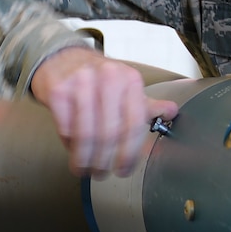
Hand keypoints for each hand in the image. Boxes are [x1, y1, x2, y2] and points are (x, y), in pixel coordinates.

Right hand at [31, 45, 177, 177]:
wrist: (63, 58)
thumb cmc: (98, 78)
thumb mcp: (125, 87)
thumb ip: (146, 105)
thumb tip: (172, 113)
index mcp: (129, 79)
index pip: (134, 124)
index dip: (130, 153)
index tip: (124, 169)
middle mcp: (108, 77)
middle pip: (109, 133)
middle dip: (105, 160)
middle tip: (101, 173)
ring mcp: (81, 82)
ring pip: (85, 134)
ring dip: (85, 158)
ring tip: (85, 169)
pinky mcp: (58, 90)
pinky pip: (65, 128)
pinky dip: (69, 144)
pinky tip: (72, 148)